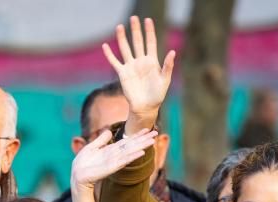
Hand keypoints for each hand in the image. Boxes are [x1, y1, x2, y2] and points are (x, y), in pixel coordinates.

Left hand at [71, 128, 157, 190]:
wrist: (77, 175)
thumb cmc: (83, 163)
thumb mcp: (92, 147)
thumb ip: (101, 140)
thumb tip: (108, 131)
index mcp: (111, 150)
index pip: (127, 141)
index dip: (137, 135)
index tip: (148, 130)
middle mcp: (115, 155)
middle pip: (132, 145)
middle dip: (144, 139)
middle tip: (156, 133)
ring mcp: (114, 161)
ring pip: (130, 151)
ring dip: (141, 146)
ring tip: (152, 141)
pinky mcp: (111, 167)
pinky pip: (124, 161)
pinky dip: (132, 156)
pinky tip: (141, 153)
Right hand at [102, 16, 175, 132]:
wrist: (146, 107)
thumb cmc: (158, 94)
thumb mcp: (165, 80)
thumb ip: (167, 66)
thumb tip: (173, 52)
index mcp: (152, 61)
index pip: (150, 42)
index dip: (149, 31)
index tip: (148, 20)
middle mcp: (141, 61)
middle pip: (137, 42)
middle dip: (136, 30)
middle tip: (133, 18)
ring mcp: (131, 67)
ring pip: (125, 49)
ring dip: (122, 38)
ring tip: (119, 26)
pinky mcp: (123, 74)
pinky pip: (115, 62)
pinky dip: (110, 55)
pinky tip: (105, 46)